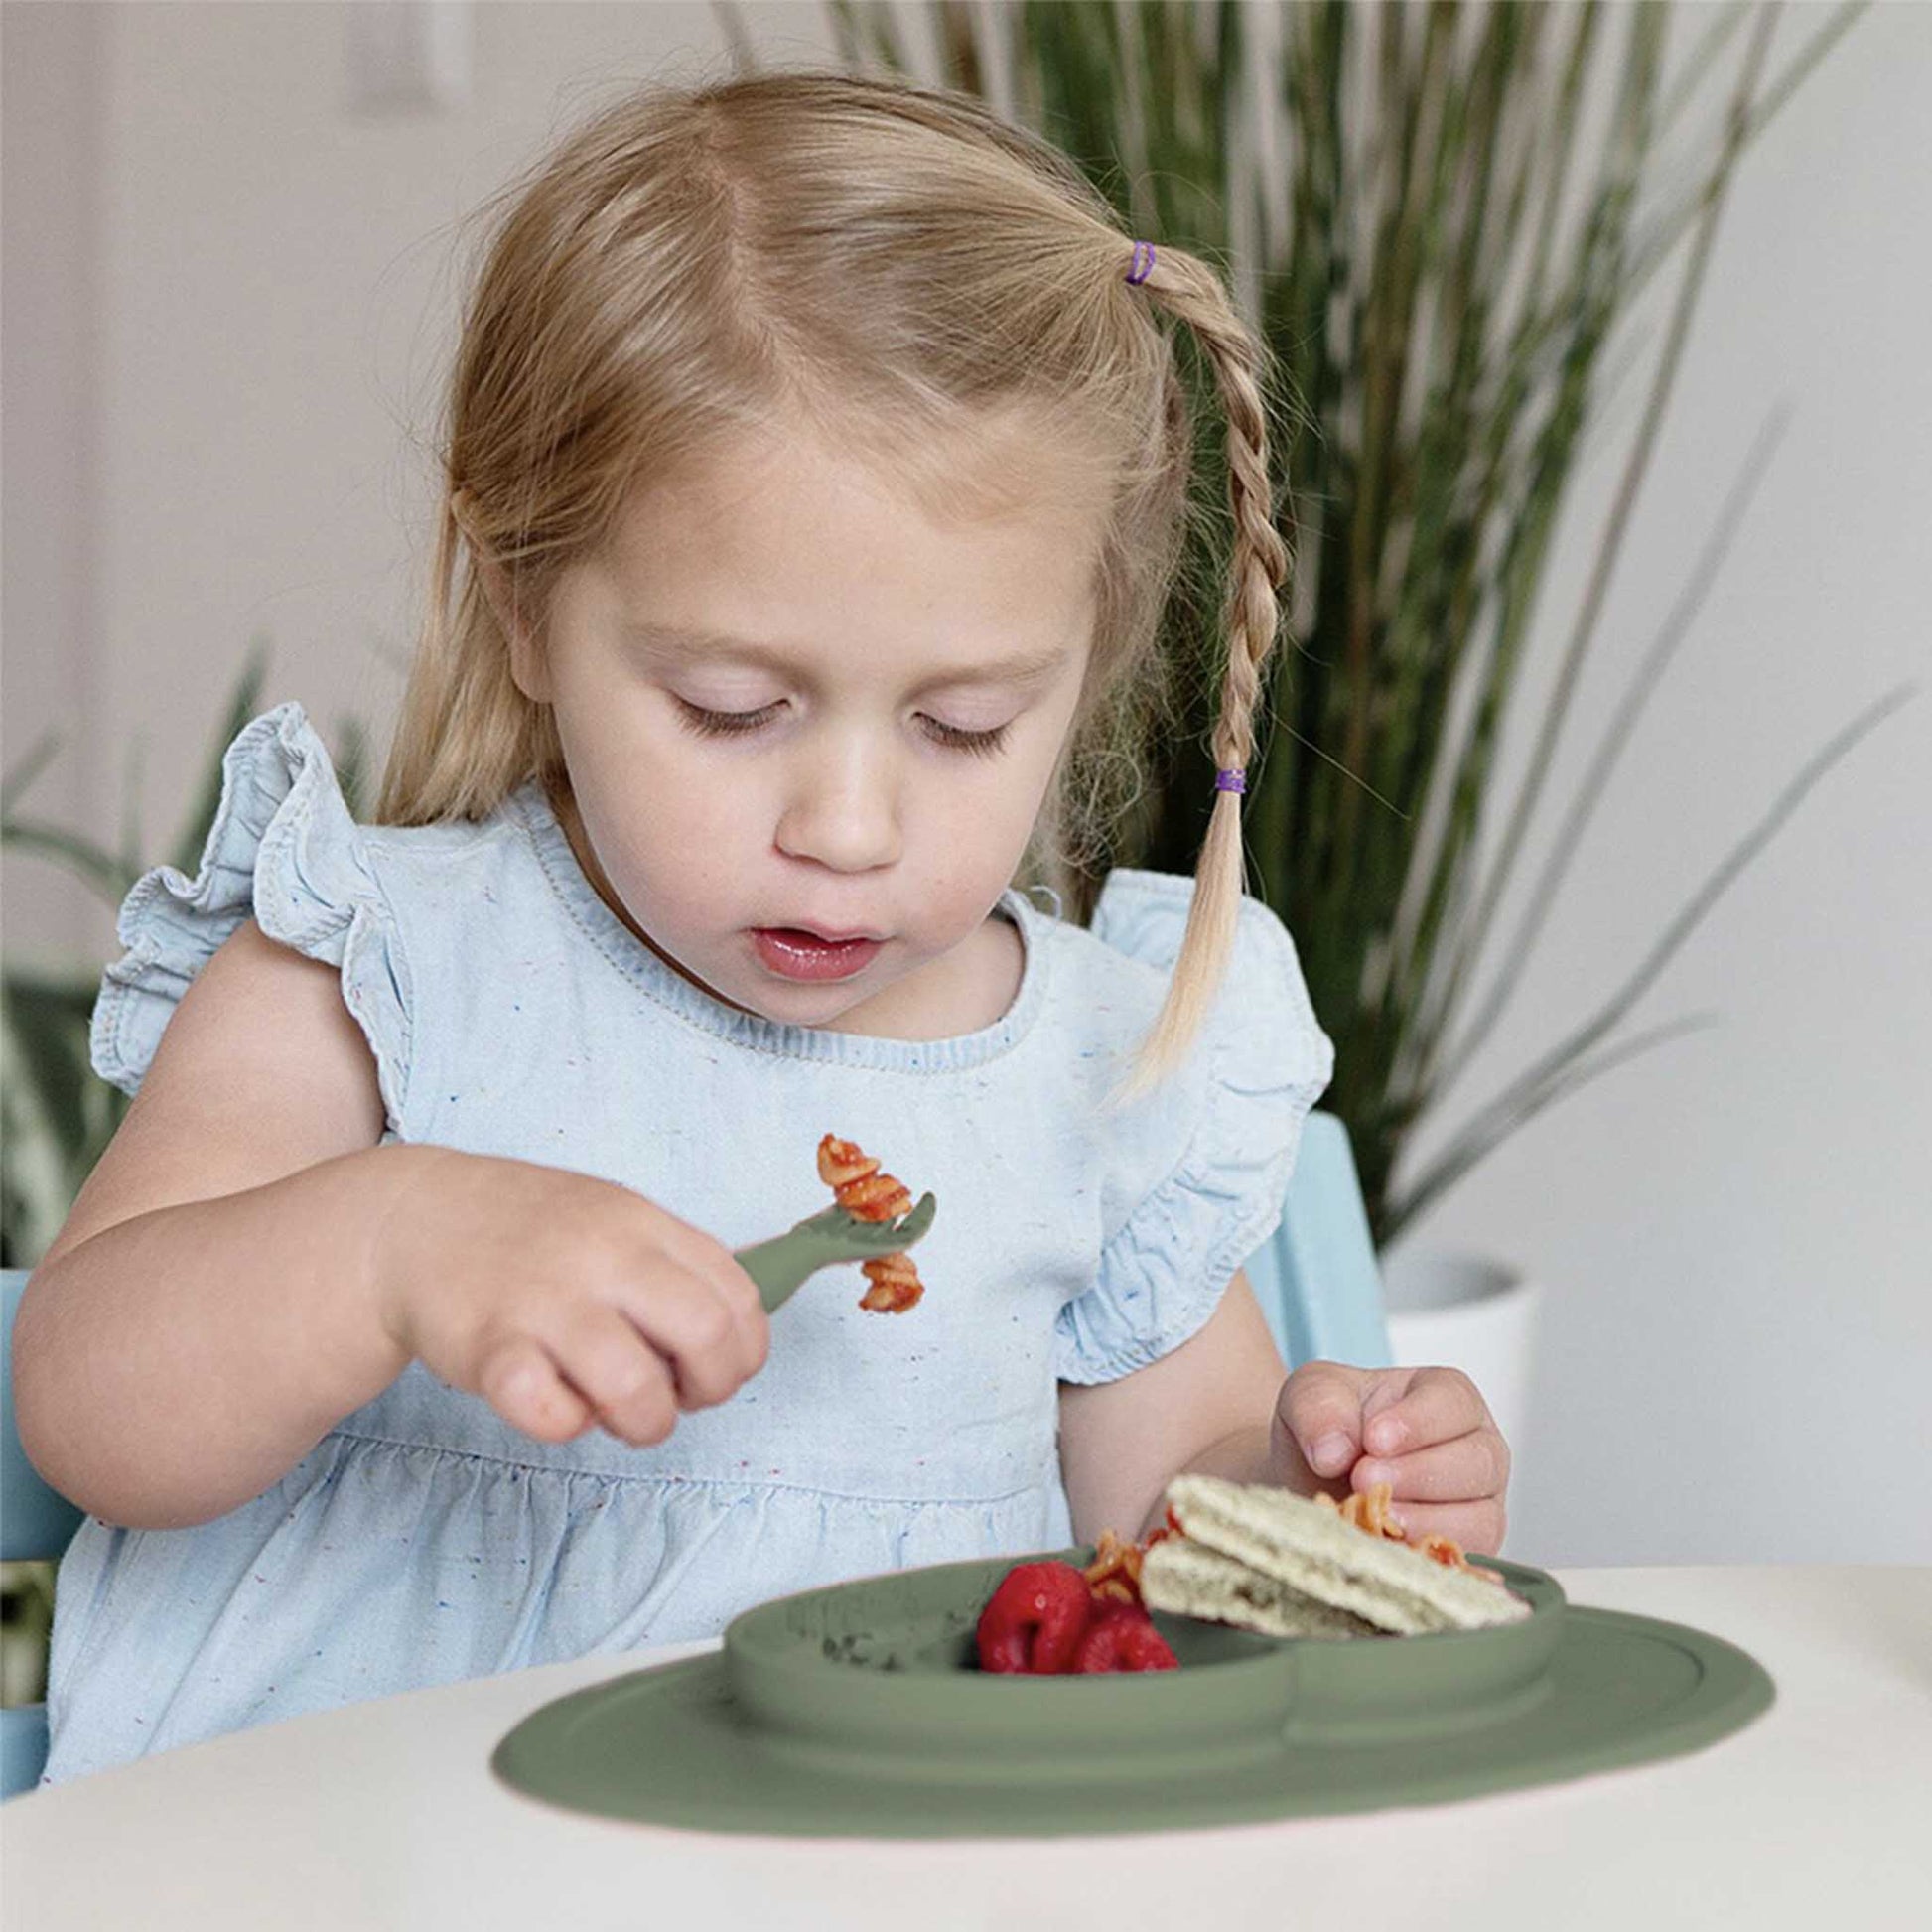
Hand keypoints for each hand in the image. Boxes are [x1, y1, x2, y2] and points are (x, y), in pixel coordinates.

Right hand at [368, 1145, 768, 1447]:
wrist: (413, 1220)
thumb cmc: (528, 1234)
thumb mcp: (613, 1219)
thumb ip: (672, 1267)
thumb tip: (735, 1339)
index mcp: (644, 1223)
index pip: (739, 1297)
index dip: (741, 1353)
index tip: (712, 1369)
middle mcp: (603, 1255)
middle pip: (706, 1335)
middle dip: (709, 1390)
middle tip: (675, 1398)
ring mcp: (545, 1301)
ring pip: (636, 1387)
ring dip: (642, 1422)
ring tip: (615, 1412)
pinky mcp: (488, 1348)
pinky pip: (551, 1413)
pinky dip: (564, 1425)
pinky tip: (553, 1401)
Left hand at [1268, 1361, 1510, 1554]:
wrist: (1312, 1479)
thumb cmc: (1329, 1427)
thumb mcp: (1311, 1395)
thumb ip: (1319, 1407)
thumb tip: (1334, 1452)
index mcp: (1448, 1396)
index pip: (1454, 1403)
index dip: (1417, 1423)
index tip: (1374, 1440)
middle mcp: (1476, 1449)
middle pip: (1479, 1462)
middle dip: (1418, 1475)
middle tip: (1363, 1479)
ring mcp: (1479, 1504)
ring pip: (1481, 1519)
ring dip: (1423, 1521)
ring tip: (1373, 1515)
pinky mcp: (1468, 1551)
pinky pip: (1467, 1562)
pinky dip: (1425, 1557)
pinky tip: (1384, 1546)